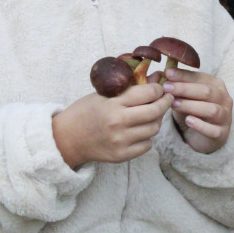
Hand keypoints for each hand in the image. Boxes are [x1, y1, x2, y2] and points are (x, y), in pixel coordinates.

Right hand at [52, 83, 172, 168]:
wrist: (67, 138)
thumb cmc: (84, 111)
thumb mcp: (103, 94)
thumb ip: (129, 88)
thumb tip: (156, 77)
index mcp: (112, 104)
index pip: (147, 93)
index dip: (158, 89)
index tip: (160, 87)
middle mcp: (118, 123)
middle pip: (155, 112)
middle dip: (165, 103)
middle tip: (166, 98)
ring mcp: (121, 141)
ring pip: (153, 129)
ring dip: (156, 120)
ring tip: (150, 115)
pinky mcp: (122, 155)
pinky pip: (147, 145)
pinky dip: (147, 137)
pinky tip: (139, 130)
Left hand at [161, 67, 232, 153]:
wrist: (201, 136)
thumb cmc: (193, 111)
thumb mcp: (185, 97)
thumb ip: (179, 86)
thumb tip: (165, 73)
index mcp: (216, 85)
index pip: (200, 77)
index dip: (183, 75)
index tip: (167, 73)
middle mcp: (224, 99)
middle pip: (206, 92)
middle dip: (185, 89)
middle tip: (166, 88)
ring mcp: (225, 117)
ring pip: (212, 110)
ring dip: (191, 106)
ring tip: (174, 104)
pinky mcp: (222, 134)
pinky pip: (213, 130)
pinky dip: (200, 125)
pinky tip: (188, 121)